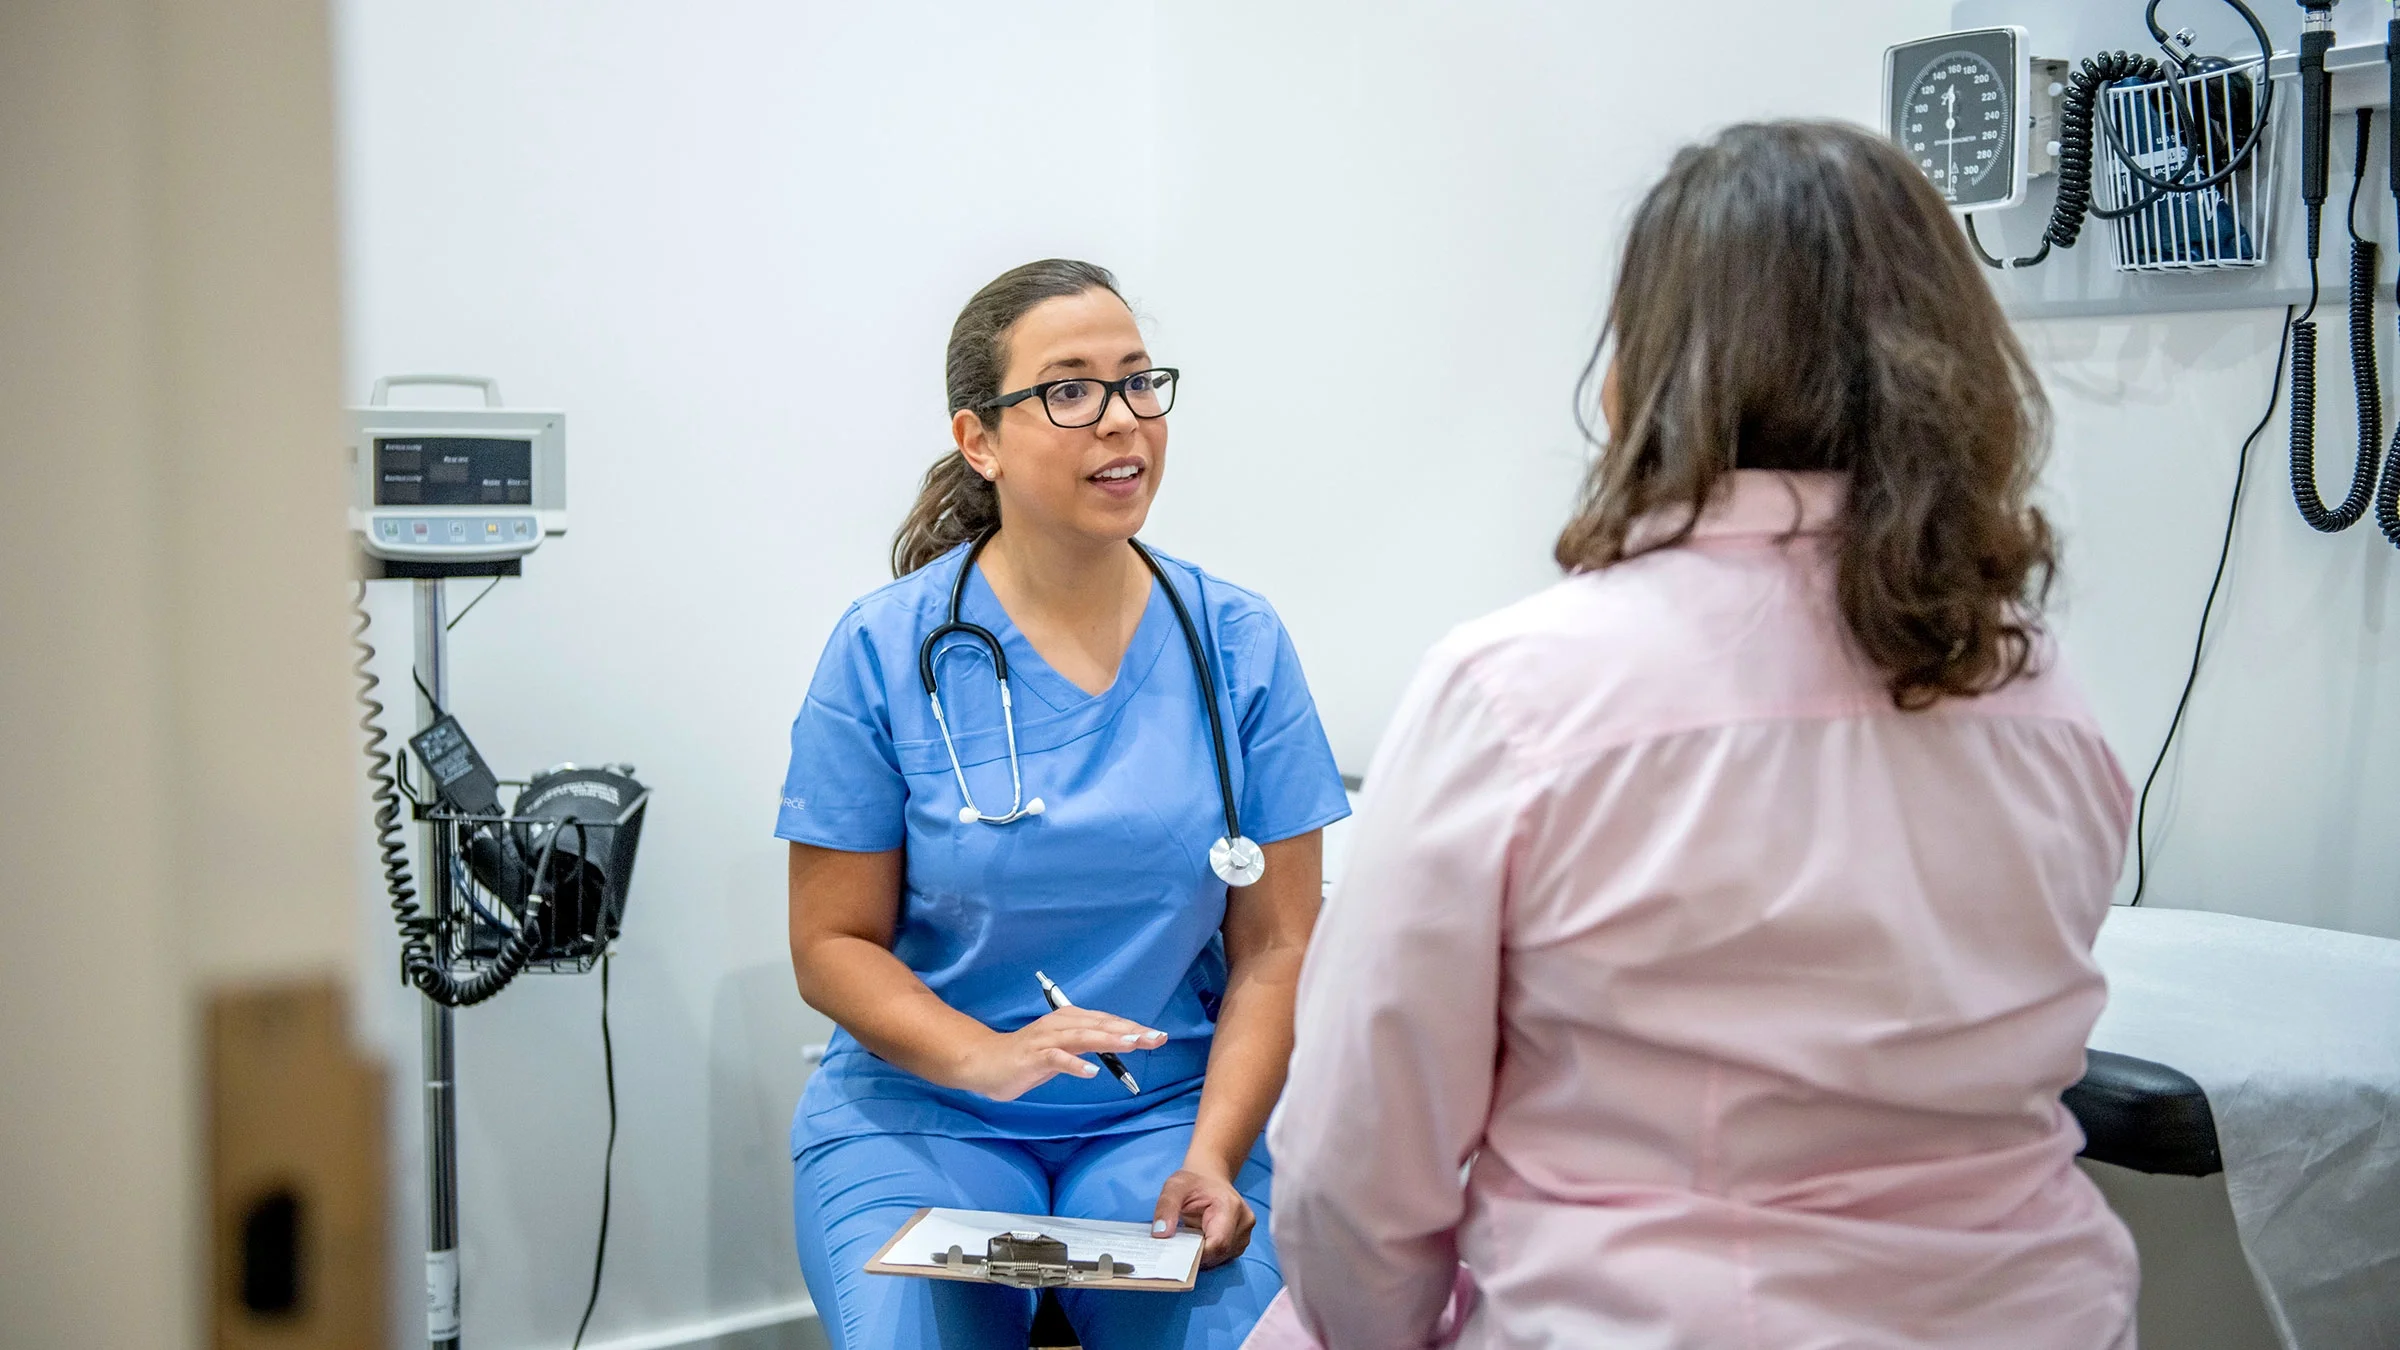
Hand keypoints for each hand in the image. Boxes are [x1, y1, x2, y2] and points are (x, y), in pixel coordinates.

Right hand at [952, 1008, 1165, 1101]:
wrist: (984, 1062)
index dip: (1132, 1027)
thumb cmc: (1026, 1057)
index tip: (1158, 1035)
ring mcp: (1045, 1039)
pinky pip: (1056, 1058)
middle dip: (1129, 1030)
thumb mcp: (1062, 1050)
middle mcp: (1060, 1024)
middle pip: (1100, 1025)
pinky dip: (1074, 1064)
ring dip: (1108, 1039)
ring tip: (1132, 1044)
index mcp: (1069, 1020)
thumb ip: (1086, 1047)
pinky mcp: (1032, 1056)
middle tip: (1156, 1037)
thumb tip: (1118, 1047)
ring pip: (1082, 1036)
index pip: (1107, 1021)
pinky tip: (1091, 1071)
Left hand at [1151, 1163, 1253, 1268]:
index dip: (1196, 1254)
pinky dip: (1208, 1255)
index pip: (1217, 1244)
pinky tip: (1197, 1242)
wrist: (1210, 1177)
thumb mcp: (1174, 1187)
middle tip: (1177, 1245)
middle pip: (1219, 1254)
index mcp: (1230, 1207)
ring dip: (1202, 1256)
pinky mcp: (1241, 1241)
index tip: (1175, 1253)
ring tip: (1188, 1239)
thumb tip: (1160, 1234)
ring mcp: (1245, 1233)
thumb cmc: (1193, 1182)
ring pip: (1221, 1258)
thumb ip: (1166, 1207)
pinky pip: (1223, 1256)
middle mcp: (1244, 1221)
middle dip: (1196, 1256)